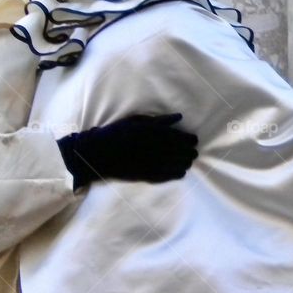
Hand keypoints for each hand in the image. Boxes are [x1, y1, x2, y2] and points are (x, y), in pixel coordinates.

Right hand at [57, 113, 197, 188]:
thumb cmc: (116, 133)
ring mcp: (149, 163)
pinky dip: (175, 175)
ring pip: (174, 164)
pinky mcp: (144, 176)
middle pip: (179, 151)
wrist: (98, 153)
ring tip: (189, 161)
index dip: (188, 139)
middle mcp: (153, 148)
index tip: (194, 140)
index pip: (177, 136)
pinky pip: (165, 176)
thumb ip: (159, 120)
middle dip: (189, 152)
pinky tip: (181, 173)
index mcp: (152, 132)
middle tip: (194, 152)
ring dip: (184, 163)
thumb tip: (178, 117)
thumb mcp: (136, 120)